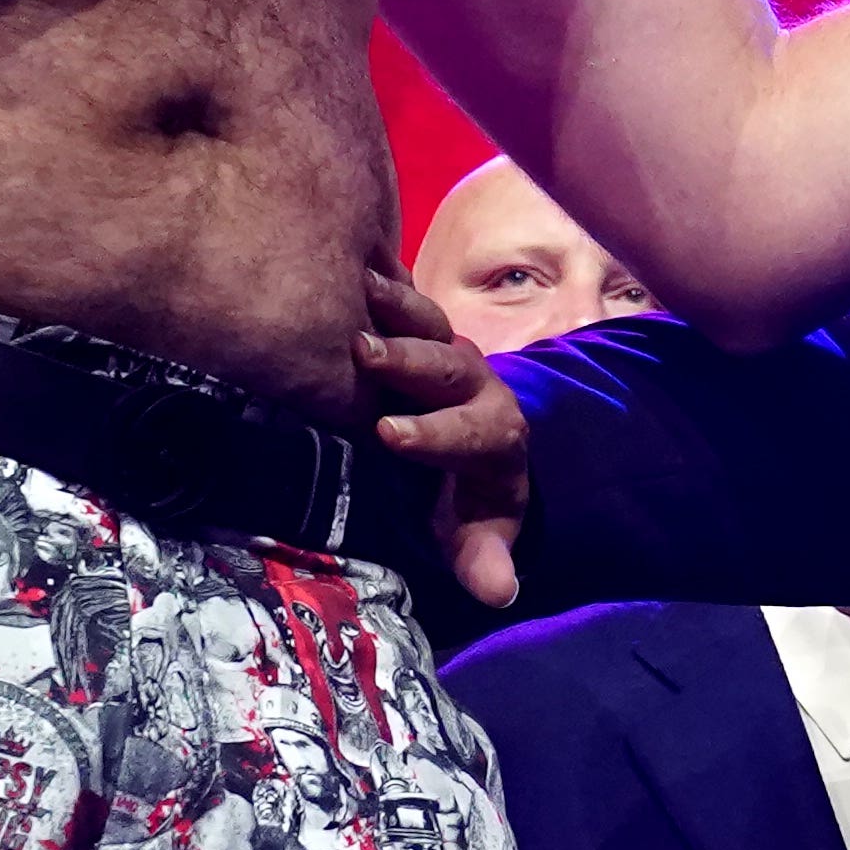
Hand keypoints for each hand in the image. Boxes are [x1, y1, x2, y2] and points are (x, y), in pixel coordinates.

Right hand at [356, 261, 528, 614]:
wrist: (475, 447)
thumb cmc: (471, 498)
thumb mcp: (477, 533)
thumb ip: (484, 558)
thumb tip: (499, 593)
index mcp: (494, 436)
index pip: (471, 433)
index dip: (434, 434)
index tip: (389, 435)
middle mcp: (477, 384)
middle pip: (449, 366)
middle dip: (410, 359)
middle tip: (363, 352)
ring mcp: (449, 350)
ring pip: (430, 323)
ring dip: (396, 306)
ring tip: (358, 287)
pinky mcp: (423, 330)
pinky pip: (405, 300)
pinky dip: (382, 279)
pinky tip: (350, 256)